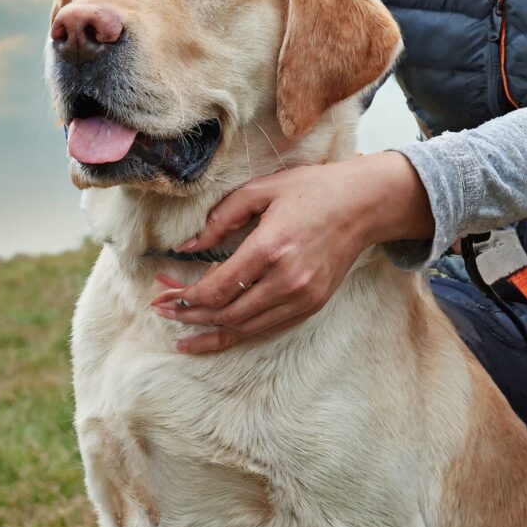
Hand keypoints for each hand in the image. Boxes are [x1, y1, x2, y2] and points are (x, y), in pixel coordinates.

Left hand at [151, 151, 433, 353]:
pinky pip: (266, 328)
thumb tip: (187, 247)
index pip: (217, 288)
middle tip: (162, 311)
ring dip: (209, 332)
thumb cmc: (312, 190)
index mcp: (270, 248)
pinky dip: (238, 335)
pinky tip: (217, 336)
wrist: (364, 206)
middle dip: (189, 315)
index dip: (185, 296)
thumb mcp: (262, 190)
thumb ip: (220, 218)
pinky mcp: (311, 306)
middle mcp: (286, 280)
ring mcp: (301, 297)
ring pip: (245, 328)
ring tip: (182, 332)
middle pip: (226, 313)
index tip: (163, 292)